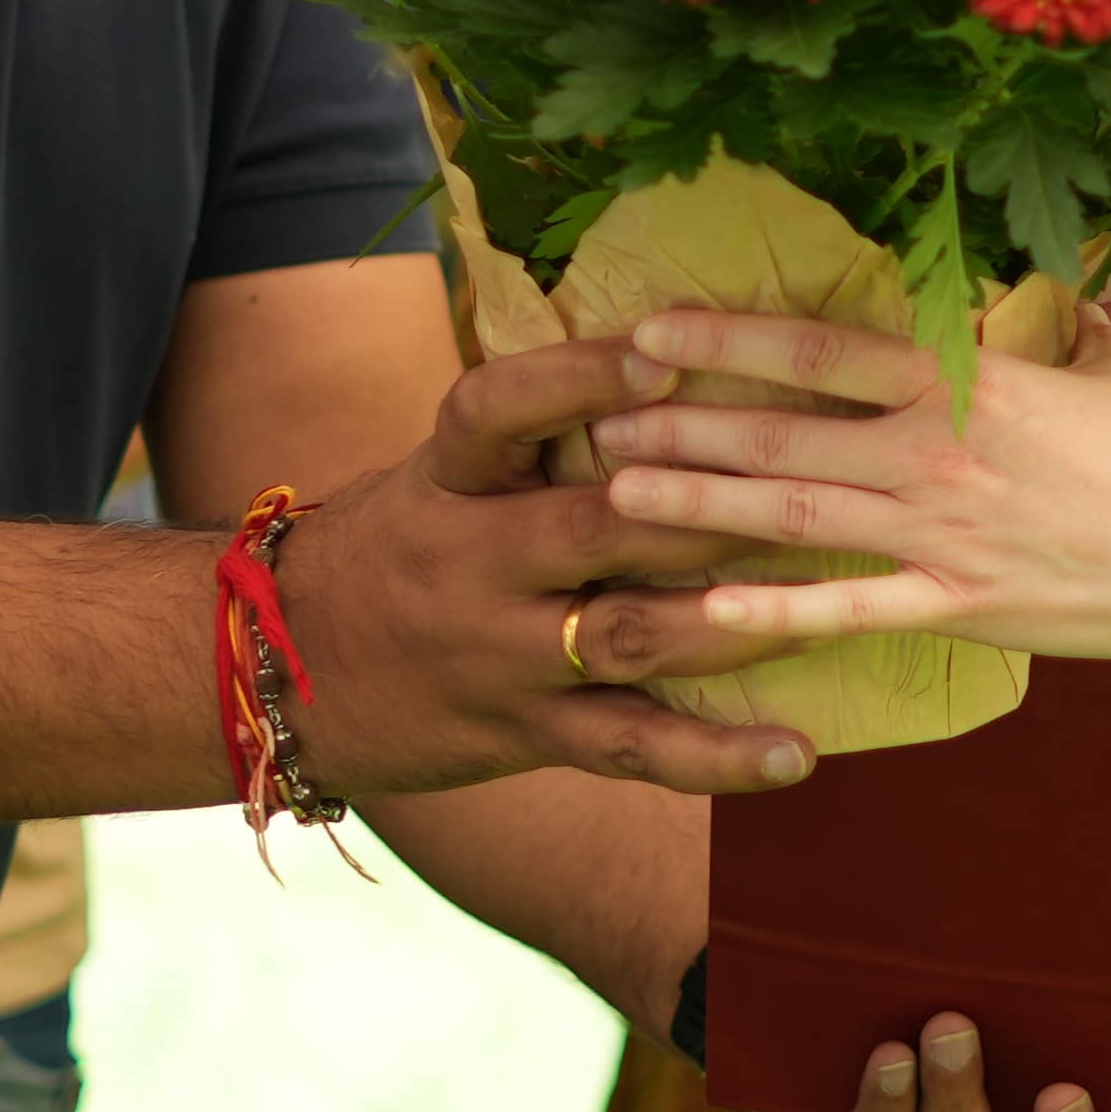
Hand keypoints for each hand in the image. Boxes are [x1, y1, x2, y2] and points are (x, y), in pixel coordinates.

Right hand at [289, 336, 831, 799]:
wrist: (281, 675)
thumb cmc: (398, 550)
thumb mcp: (439, 476)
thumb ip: (535, 433)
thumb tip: (670, 352)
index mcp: (446, 480)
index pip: (497, 411)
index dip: (576, 380)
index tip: (663, 353)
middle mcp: (467, 561)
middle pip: (592, 527)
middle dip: (706, 507)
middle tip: (813, 484)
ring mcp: (497, 655)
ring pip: (625, 635)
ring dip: (733, 623)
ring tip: (830, 608)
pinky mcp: (523, 735)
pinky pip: (629, 749)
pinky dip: (716, 759)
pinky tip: (794, 754)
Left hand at [584, 306, 1110, 669]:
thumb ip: (1055, 318)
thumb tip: (1037, 274)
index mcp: (970, 380)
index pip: (824, 348)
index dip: (729, 337)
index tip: (652, 328)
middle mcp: (938, 453)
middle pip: (783, 430)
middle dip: (680, 420)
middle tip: (593, 413)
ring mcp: (944, 536)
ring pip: (795, 513)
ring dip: (699, 502)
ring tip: (614, 492)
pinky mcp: (960, 608)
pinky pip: (851, 611)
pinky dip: (776, 612)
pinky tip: (703, 611)